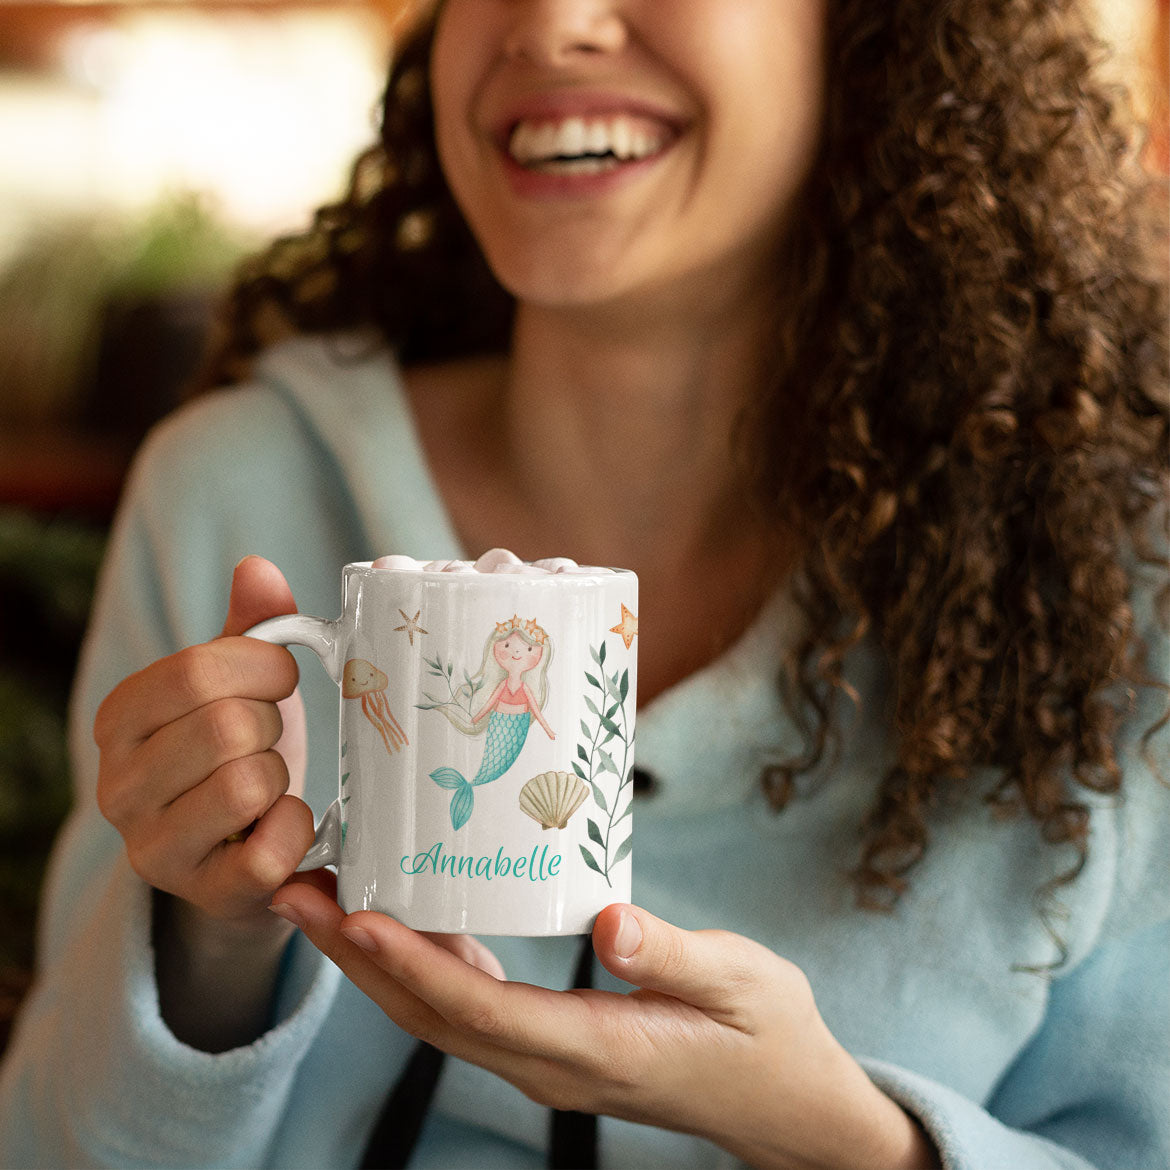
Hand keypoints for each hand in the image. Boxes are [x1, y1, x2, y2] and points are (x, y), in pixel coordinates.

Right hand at [95, 555, 315, 927]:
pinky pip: (268, 853)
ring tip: (271, 783)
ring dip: (283, 777)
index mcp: (121, 718)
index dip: (263, 668)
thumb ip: (252, 625)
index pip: (198, 672)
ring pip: (248, 786)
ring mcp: (154, 848)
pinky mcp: (202, 895)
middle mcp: (118, 786)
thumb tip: (257, 568)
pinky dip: (297, 829)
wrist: (243, 847)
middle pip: (227, 727)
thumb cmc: (243, 748)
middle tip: (270, 738)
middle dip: (273, 725)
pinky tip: (287, 822)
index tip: (280, 678)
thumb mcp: (242, 682)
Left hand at [268, 886, 938, 1169]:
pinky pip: (470, 1006)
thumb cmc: (768, 1037)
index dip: (410, 963)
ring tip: (326, 900)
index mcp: (594, 1049)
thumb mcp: (741, 984)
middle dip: (357, 958)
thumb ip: (675, 956)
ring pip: (439, 1014)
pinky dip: (423, 964)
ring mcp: (546, 1059)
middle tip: (297, 893)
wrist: (787, 1105)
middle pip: (431, 1014)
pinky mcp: (552, 1043)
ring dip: (375, 962)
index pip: (479, 1008)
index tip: (353, 916)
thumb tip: (610, 921)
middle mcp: (551, 1063)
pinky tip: (409, 920)